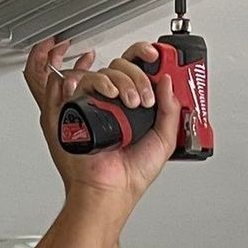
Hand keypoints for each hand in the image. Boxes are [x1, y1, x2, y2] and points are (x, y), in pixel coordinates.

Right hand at [24, 38, 181, 209]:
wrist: (111, 191)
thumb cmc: (130, 175)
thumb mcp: (163, 141)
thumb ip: (170, 110)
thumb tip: (167, 80)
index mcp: (133, 107)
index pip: (136, 70)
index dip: (145, 56)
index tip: (157, 56)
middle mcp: (113, 103)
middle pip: (121, 66)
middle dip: (137, 75)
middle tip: (145, 98)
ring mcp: (94, 104)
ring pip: (103, 72)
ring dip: (121, 81)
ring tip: (129, 103)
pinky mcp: (76, 109)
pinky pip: (80, 82)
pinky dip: (95, 81)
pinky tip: (109, 95)